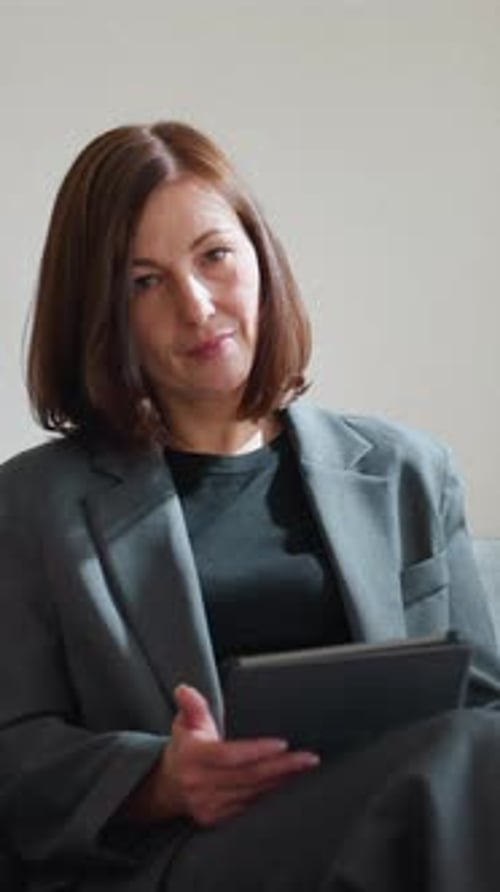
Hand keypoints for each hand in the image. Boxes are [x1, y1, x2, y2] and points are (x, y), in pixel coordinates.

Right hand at [143, 684, 319, 825]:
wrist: (169, 785)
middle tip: (308, 758)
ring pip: (253, 793)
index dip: (257, 751)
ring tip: (304, 769)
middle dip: (282, 766)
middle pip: (248, 776)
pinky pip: (250, 807)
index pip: (230, 755)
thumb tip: (185, 689)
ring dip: (281, 781)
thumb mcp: (186, 723)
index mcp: (193, 756)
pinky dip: (271, 795)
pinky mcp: (216, 818)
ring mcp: (208, 805)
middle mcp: (199, 783)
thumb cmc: (184, 748)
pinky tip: (288, 785)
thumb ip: (192, 705)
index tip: (282, 744)